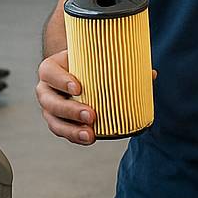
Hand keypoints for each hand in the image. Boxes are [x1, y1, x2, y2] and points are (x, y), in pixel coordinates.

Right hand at [35, 52, 156, 146]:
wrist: (73, 74)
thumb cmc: (84, 64)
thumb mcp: (95, 59)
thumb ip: (118, 63)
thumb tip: (151, 74)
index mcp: (50, 69)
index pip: (49, 73)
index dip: (61, 80)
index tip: (79, 86)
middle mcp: (45, 89)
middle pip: (50, 101)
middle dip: (70, 110)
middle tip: (91, 114)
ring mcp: (50, 108)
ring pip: (54, 120)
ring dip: (71, 129)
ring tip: (90, 134)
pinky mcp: (58, 121)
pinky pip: (63, 131)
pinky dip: (75, 136)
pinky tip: (89, 138)